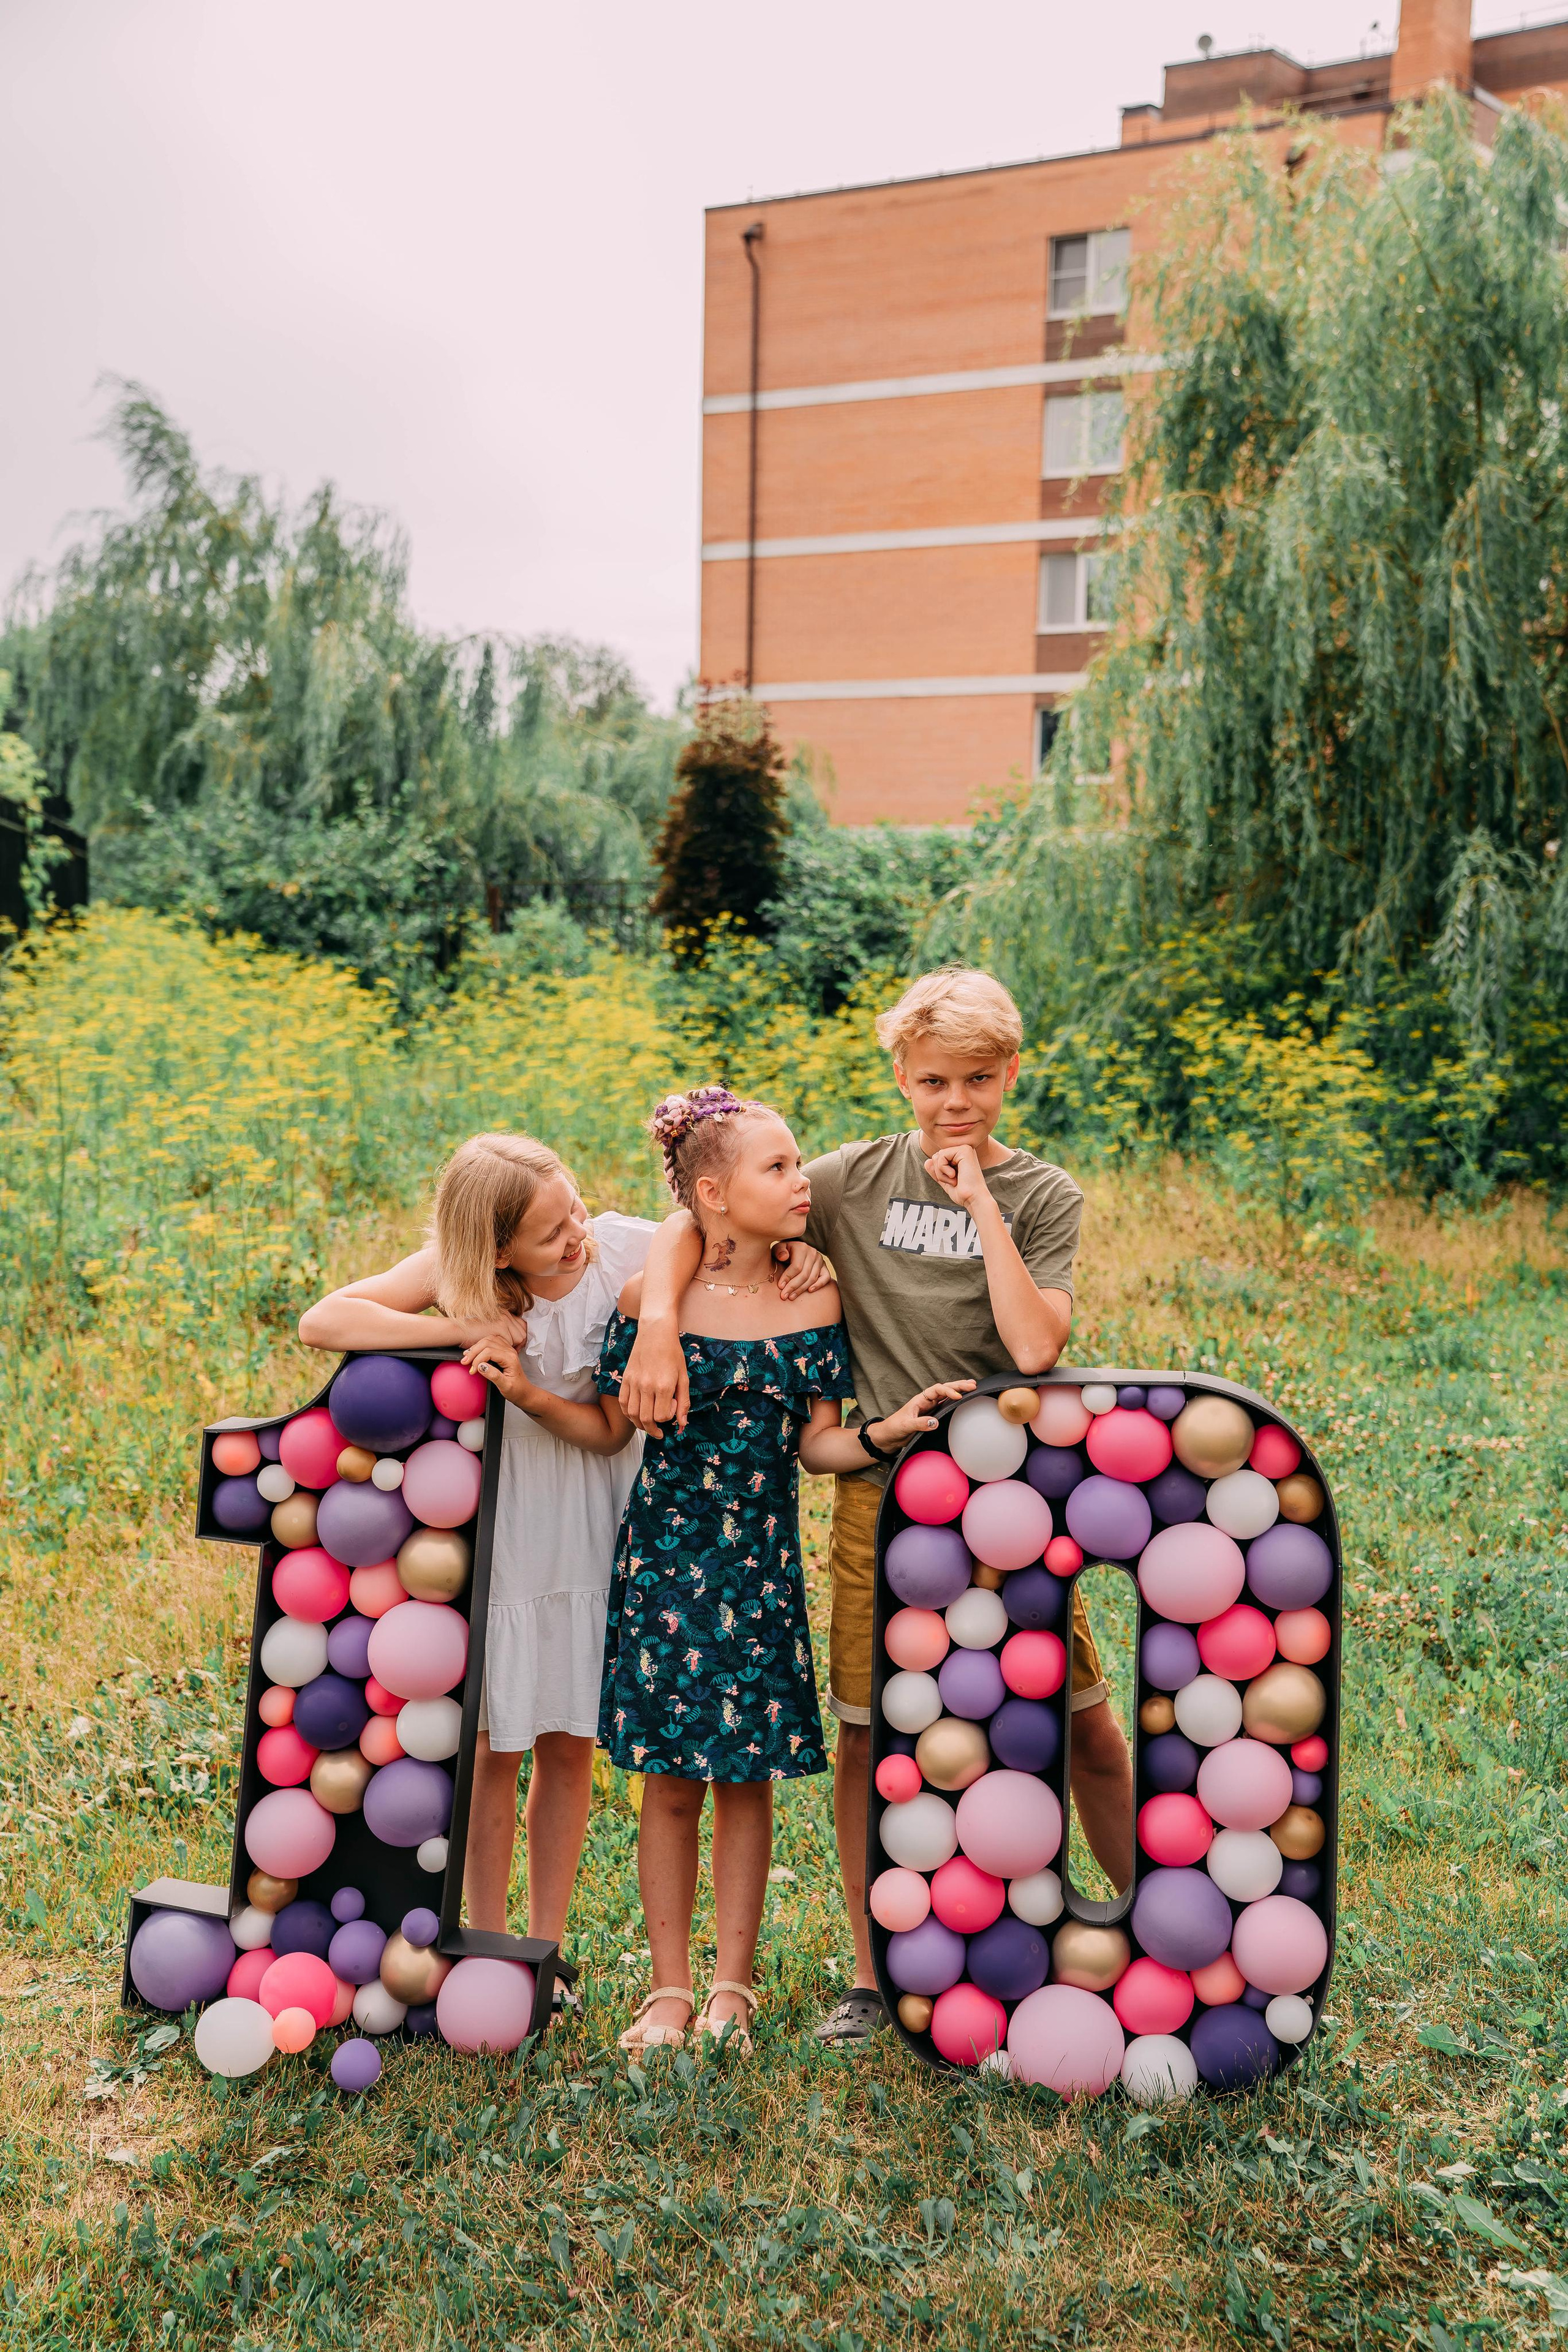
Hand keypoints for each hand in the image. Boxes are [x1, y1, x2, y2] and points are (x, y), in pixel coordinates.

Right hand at [457, 1312, 529, 1350]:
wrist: (457, 1330)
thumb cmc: (470, 1332)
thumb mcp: (489, 1328)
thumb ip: (500, 1330)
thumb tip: (510, 1338)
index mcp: (504, 1313)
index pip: (522, 1325)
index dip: (519, 1336)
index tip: (514, 1345)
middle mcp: (505, 1314)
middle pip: (523, 1330)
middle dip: (520, 1342)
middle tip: (511, 1350)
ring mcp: (504, 1320)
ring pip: (520, 1337)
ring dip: (514, 1346)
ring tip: (505, 1352)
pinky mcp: (500, 1327)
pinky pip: (511, 1341)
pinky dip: (506, 1349)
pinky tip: (499, 1351)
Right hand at [461, 1331, 534, 1407]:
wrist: (524, 1392)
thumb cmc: (517, 1390)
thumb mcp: (505, 1386)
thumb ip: (493, 1376)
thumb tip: (481, 1366)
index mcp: (510, 1358)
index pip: (489, 1352)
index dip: (477, 1360)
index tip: (472, 1371)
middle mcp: (510, 1351)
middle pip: (487, 1343)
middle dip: (474, 1352)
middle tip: (465, 1362)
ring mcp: (507, 1349)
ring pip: (489, 1340)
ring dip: (476, 1347)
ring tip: (467, 1356)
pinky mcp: (504, 1351)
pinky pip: (491, 1342)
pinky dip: (481, 1346)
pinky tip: (475, 1352)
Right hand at [618, 1317, 688, 1437]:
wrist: (656, 1332)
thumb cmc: (673, 1353)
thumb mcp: (683, 1377)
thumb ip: (683, 1402)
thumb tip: (682, 1424)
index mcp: (664, 1386)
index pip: (661, 1416)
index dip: (667, 1418)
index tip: (672, 1407)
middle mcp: (647, 1386)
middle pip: (645, 1419)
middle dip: (652, 1429)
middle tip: (658, 1432)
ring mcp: (634, 1382)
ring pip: (632, 1414)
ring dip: (639, 1424)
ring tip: (647, 1425)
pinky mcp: (626, 1378)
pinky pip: (623, 1402)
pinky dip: (628, 1413)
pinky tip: (635, 1414)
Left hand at [773, 1240, 831, 1299]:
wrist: (793, 1251)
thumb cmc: (784, 1252)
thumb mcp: (778, 1249)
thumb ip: (779, 1251)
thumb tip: (784, 1257)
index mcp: (802, 1247)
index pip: (796, 1266)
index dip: (788, 1277)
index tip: (780, 1287)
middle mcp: (813, 1253)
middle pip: (804, 1274)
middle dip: (793, 1286)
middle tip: (784, 1296)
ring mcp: (820, 1260)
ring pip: (812, 1278)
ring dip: (801, 1289)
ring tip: (791, 1296)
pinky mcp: (824, 1267)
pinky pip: (826, 1277)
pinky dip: (819, 1285)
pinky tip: (810, 1290)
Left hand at [868, 1379, 976, 1450]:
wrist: (888, 1436)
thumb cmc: (893, 1428)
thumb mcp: (905, 1426)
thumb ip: (919, 1424)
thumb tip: (935, 1422)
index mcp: (919, 1400)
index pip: (937, 1390)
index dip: (948, 1392)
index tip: (958, 1398)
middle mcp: (926, 1401)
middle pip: (944, 1389)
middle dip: (958, 1386)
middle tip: (973, 1385)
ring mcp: (929, 1408)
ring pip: (946, 1396)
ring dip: (958, 1390)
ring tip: (972, 1386)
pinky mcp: (931, 1416)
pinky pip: (945, 1405)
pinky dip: (955, 1401)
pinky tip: (962, 1399)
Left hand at [923, 1144, 988, 1213]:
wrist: (974, 1199)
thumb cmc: (964, 1193)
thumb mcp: (945, 1181)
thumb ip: (936, 1171)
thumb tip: (927, 1161)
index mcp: (961, 1157)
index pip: (939, 1159)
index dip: (939, 1172)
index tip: (952, 1181)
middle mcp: (964, 1151)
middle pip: (937, 1156)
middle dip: (939, 1172)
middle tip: (952, 1181)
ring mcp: (965, 1149)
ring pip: (938, 1155)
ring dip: (941, 1172)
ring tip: (954, 1179)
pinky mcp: (964, 1150)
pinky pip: (941, 1155)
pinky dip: (943, 1169)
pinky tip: (954, 1175)